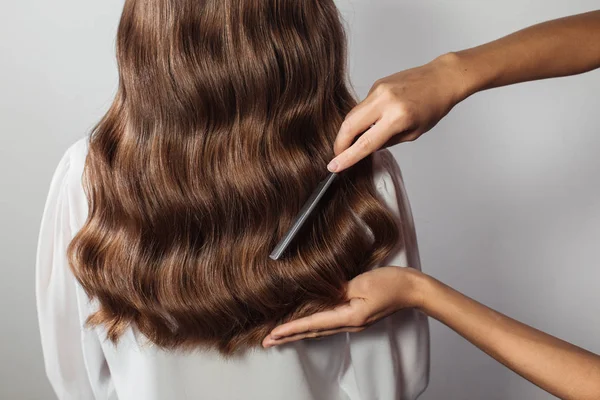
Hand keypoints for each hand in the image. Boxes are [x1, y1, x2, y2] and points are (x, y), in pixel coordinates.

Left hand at [262, 266, 424, 347]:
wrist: (412, 288)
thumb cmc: (391, 283)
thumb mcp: (362, 283)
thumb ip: (338, 289)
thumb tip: (319, 294)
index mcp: (350, 317)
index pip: (313, 324)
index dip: (291, 328)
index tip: (273, 334)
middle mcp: (349, 323)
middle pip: (312, 331)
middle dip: (288, 336)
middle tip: (267, 342)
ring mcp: (352, 321)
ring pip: (318, 329)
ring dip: (297, 332)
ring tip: (279, 336)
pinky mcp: (355, 315)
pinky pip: (328, 323)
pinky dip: (311, 325)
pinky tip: (304, 325)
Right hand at [327, 53, 468, 172]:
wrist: (441, 78)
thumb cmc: (432, 107)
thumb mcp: (412, 133)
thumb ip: (386, 141)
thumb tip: (364, 148)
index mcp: (398, 117)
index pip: (365, 142)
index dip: (347, 157)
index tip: (334, 166)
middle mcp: (385, 101)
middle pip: (349, 126)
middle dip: (340, 144)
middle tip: (337, 156)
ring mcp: (379, 90)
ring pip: (351, 115)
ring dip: (347, 132)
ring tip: (349, 144)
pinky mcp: (376, 85)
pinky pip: (361, 106)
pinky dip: (359, 119)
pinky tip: (367, 125)